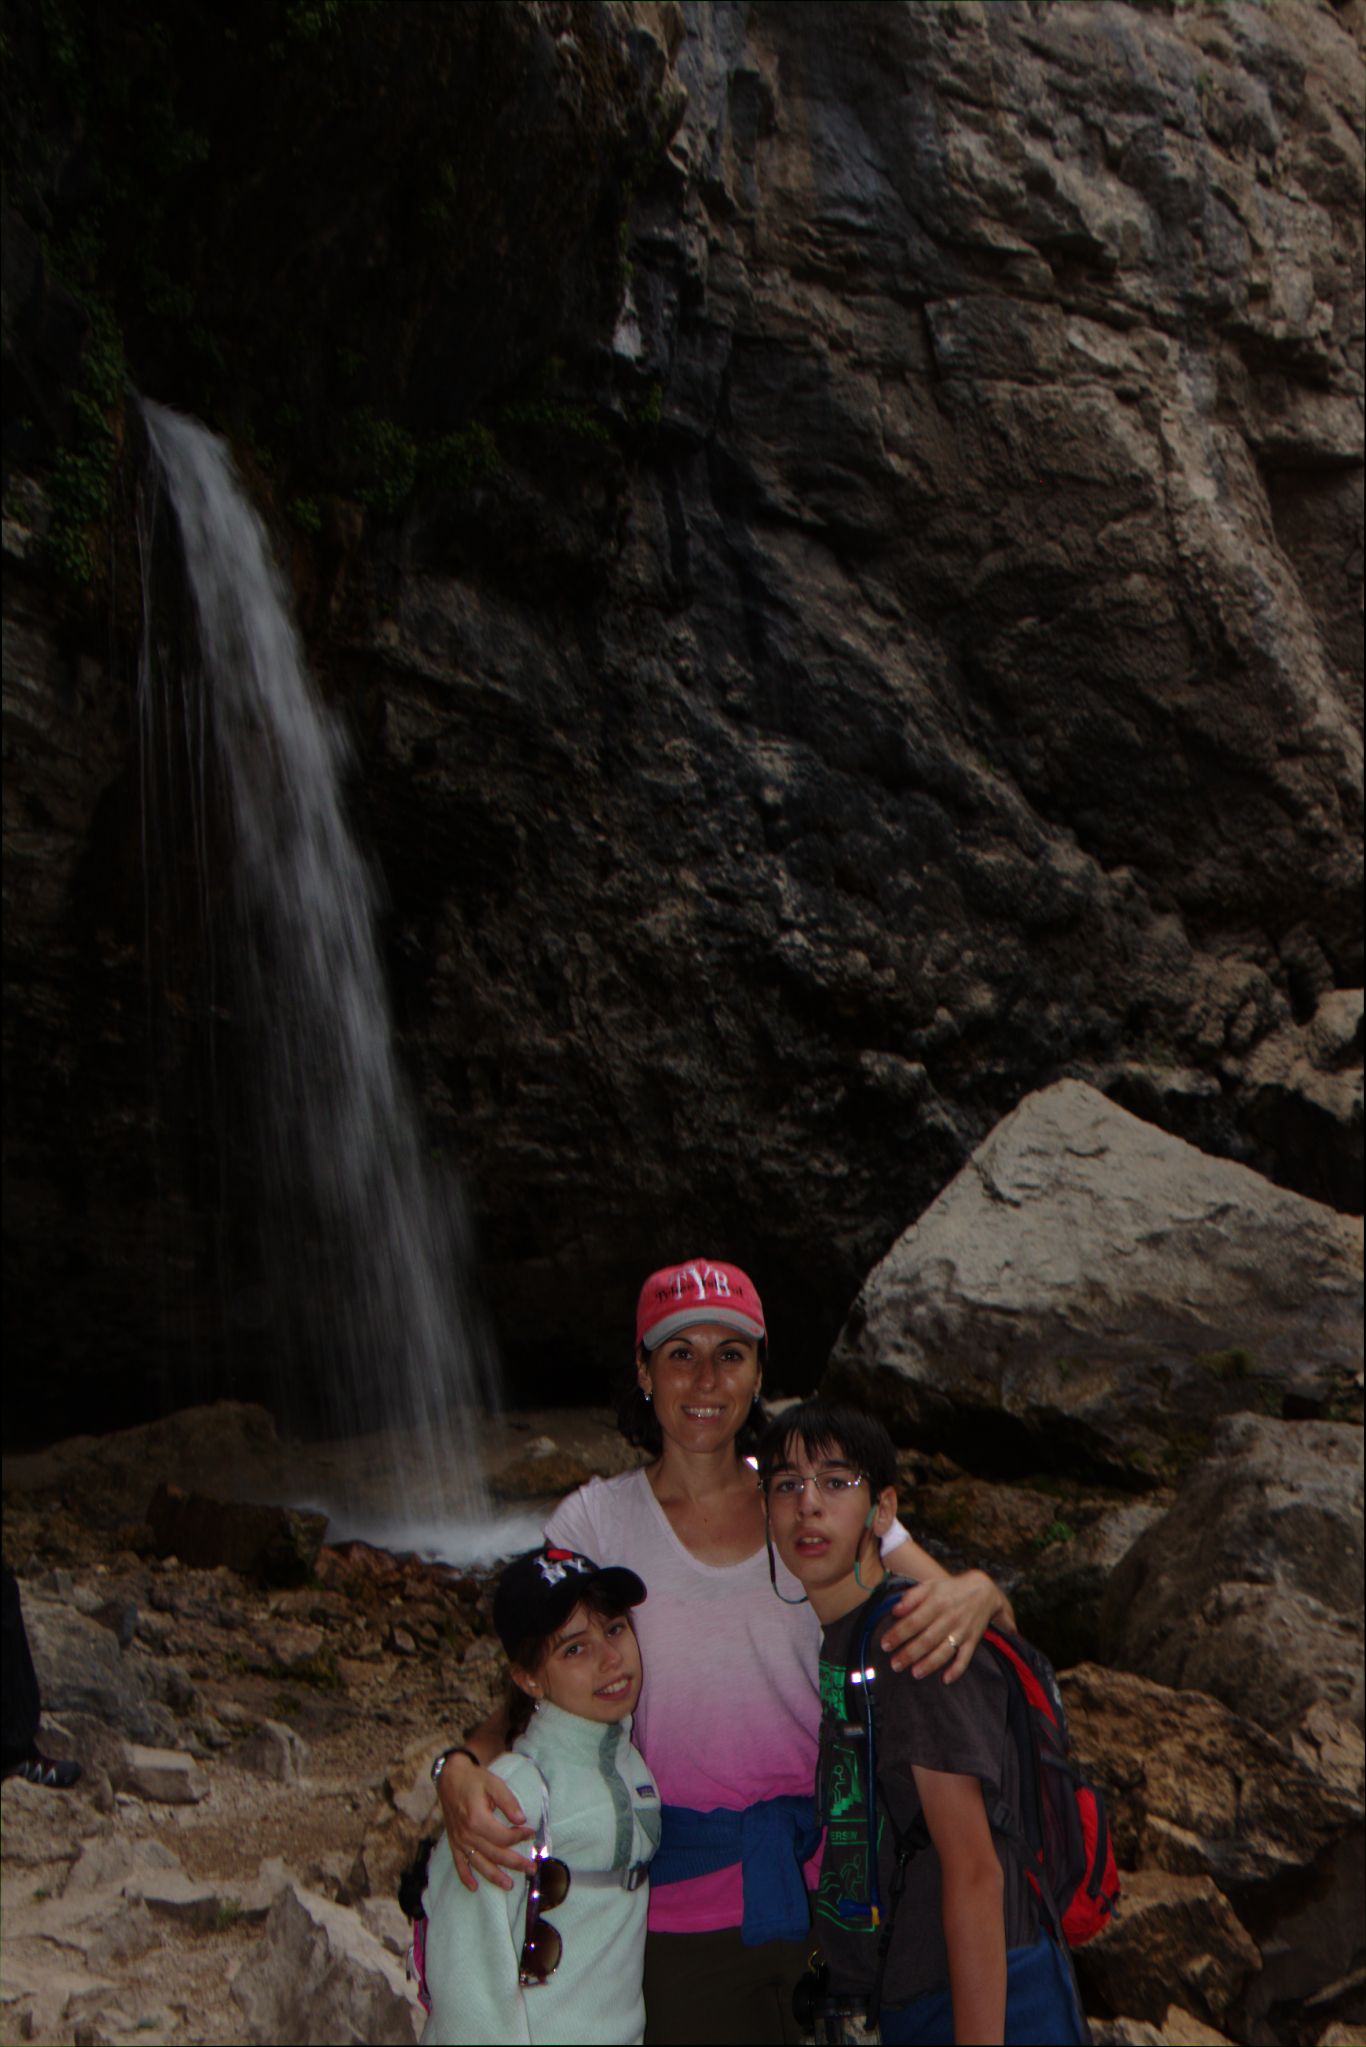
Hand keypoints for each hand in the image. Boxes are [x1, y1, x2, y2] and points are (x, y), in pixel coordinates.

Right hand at [435, 1754, 536, 1892]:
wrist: (450, 1777)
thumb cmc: (474, 1779)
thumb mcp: (494, 1783)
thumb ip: (508, 1802)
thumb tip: (522, 1819)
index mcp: (477, 1819)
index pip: (503, 1837)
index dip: (519, 1837)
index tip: (531, 1833)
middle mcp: (467, 1834)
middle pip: (494, 1854)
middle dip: (515, 1863)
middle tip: (531, 1869)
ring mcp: (459, 1840)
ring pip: (479, 1864)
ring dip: (494, 1877)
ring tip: (509, 1885)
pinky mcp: (453, 1842)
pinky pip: (459, 1864)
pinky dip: (465, 1877)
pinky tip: (474, 1888)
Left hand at [878, 1569, 1002, 1682]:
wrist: (984, 1591)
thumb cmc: (950, 1589)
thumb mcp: (930, 1586)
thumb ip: (912, 1597)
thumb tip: (895, 1610)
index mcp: (936, 1603)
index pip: (914, 1621)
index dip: (898, 1634)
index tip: (885, 1644)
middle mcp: (949, 1618)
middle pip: (927, 1640)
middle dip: (909, 1654)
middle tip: (895, 1664)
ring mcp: (962, 1631)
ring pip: (944, 1651)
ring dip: (929, 1664)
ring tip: (914, 1673)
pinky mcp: (972, 1641)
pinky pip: (965, 1658)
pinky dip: (957, 1670)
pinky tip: (945, 1679)